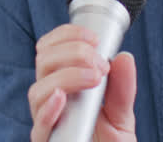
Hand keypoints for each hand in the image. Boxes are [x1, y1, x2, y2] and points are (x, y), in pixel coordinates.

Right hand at [28, 24, 136, 141]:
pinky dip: (48, 109)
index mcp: (65, 86)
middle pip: (43, 64)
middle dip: (71, 52)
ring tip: (93, 77)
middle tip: (99, 62)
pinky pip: (38, 128)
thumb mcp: (122, 115)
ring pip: (38, 90)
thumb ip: (123, 88)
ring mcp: (47, 123)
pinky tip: (61, 98)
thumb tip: (124, 57)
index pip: (50, 50)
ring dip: (66, 75)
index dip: (66, 36)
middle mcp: (51, 102)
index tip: (93, 38)